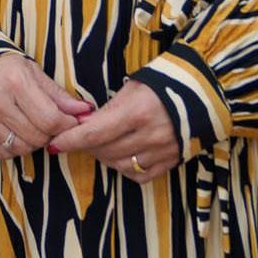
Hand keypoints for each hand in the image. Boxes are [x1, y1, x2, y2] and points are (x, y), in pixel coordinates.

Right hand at [0, 52, 94, 158]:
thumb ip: (59, 95)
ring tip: (34, 128)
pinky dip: (15, 148)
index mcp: (15, 82)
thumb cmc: (5, 67)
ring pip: (22, 148)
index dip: (67, 124)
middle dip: (51, 134)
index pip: (50, 119)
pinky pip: (3, 152)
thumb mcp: (33, 72)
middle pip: (37, 137)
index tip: (70, 120)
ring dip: (34, 143)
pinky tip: (17, 133)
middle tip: (52, 124)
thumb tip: (85, 111)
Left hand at [47, 80, 179, 182]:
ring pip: (119, 165)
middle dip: (86, 146)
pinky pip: (139, 175)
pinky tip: (122, 154)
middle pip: (104, 151)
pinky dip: (125, 167)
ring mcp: (162, 151)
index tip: (54, 144)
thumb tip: (81, 126)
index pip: (93, 134)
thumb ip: (108, 111)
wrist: (204, 91)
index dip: (70, 140)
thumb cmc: (162, 83)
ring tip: (102, 143)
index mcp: (137, 111)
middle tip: (81, 137)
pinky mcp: (172, 161)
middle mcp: (150, 134)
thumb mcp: (132, 88)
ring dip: (104, 156)